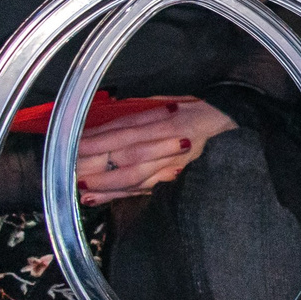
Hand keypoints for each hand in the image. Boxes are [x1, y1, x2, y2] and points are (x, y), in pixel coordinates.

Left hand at [74, 97, 235, 204]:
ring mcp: (173, 166)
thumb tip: (106, 119)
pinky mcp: (172, 178)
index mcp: (171, 124)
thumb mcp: (172, 102)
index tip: (75, 143)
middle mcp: (172, 148)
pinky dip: (116, 195)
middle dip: (97, 164)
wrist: (232, 127)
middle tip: (68, 167)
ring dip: (103, 184)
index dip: (101, 140)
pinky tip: (94, 197)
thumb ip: (141, 112)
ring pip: (134, 178)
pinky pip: (142, 189)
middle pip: (129, 158)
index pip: (129, 133)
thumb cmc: (200, 111)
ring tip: (77, 185)